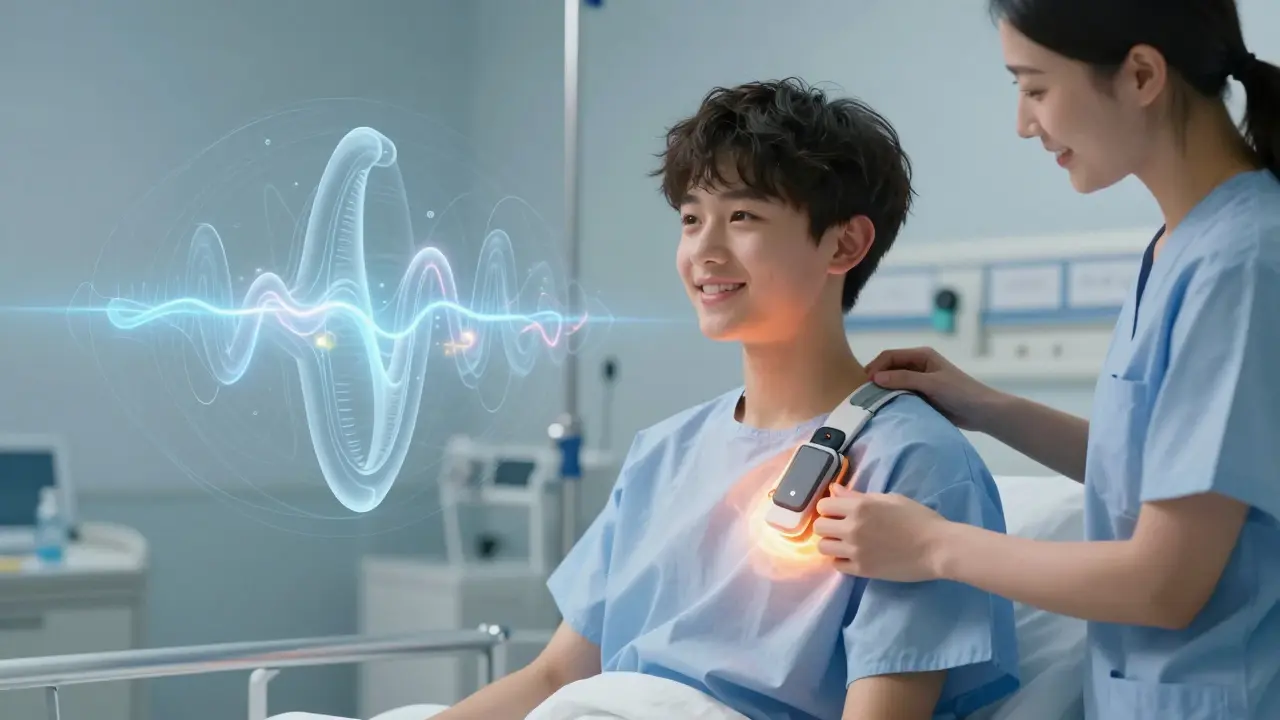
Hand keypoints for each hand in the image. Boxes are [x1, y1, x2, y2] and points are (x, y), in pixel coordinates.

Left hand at [813, 484, 949, 582]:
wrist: (937, 547)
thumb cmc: (918, 518)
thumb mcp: (889, 499)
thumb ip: (858, 496)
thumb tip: (834, 490)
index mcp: (860, 507)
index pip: (823, 505)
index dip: (830, 508)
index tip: (839, 512)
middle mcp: (852, 528)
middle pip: (819, 526)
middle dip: (827, 525)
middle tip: (841, 528)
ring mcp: (855, 551)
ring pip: (823, 547)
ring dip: (832, 543)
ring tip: (846, 543)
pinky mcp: (862, 570)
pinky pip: (836, 565)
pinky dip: (841, 559)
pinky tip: (853, 555)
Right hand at [864, 346, 997, 430]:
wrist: (982, 412)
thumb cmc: (960, 392)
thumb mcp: (932, 383)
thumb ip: (904, 379)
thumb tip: (876, 377)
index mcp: (921, 355)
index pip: (890, 356)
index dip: (876, 366)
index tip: (866, 383)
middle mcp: (918, 365)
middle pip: (889, 368)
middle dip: (876, 378)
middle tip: (864, 394)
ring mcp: (919, 381)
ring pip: (893, 382)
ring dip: (883, 390)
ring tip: (871, 402)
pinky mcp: (921, 395)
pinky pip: (901, 394)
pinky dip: (892, 399)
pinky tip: (884, 408)